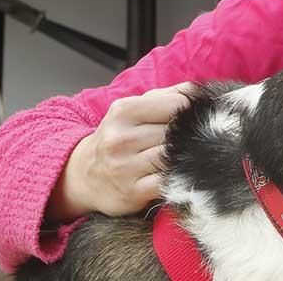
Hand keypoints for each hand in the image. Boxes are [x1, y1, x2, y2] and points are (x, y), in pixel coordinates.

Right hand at [47, 82, 193, 221]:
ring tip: (181, 155)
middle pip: (177, 132)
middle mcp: (121, 138)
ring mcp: (125, 167)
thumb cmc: (118, 137)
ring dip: (184, 156)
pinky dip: (177, 176)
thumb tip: (199, 90)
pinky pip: (168, 181)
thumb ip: (167, 95)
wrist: (83, 176)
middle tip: (189, 140)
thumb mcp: (133, 109)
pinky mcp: (132, 192)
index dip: (191, 112)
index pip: (177, 105)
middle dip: (187, 136)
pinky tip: (175, 172)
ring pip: (173, 156)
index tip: (192, 119)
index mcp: (124, 111)